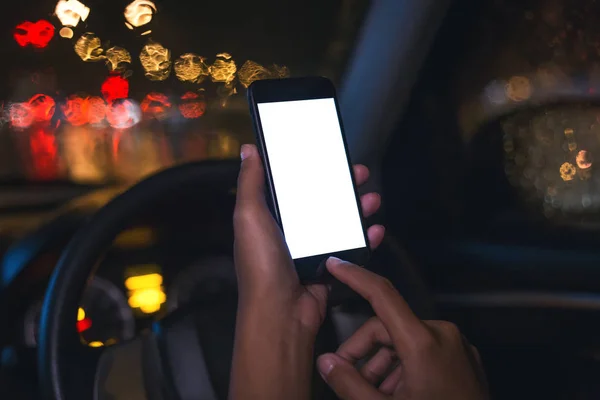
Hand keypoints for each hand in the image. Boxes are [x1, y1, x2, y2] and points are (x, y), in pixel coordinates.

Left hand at [229, 144, 384, 399]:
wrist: (281, 312)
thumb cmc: (261, 263)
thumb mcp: (249, 216)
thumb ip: (250, 182)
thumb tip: (248, 150)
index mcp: (270, 217)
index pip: (293, 186)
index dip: (310, 169)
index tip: (327, 154)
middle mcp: (291, 231)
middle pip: (321, 200)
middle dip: (342, 185)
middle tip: (359, 173)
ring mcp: (312, 249)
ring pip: (340, 221)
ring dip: (358, 208)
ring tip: (372, 198)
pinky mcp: (330, 266)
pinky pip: (352, 247)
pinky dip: (366, 237)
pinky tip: (376, 229)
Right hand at [317, 258, 489, 399]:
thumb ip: (349, 383)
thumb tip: (327, 362)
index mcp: (424, 342)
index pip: (382, 294)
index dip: (355, 276)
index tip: (337, 265)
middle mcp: (444, 337)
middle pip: (388, 328)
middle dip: (363, 352)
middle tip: (347, 378)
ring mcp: (458, 349)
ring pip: (406, 343)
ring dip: (383, 366)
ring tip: (373, 395)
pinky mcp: (464, 363)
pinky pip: (425, 354)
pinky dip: (405, 369)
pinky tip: (396, 394)